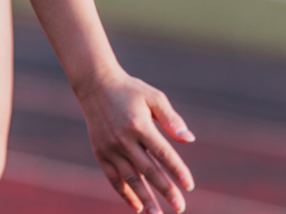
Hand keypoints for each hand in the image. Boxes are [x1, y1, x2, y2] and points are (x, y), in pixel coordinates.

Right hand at [76, 69, 194, 213]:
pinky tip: (136, 206)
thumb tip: (189, 140)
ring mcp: (110, 147)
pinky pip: (113, 177)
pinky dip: (124, 193)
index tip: (189, 186)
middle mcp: (124, 138)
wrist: (96, 84)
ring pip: (130, 178)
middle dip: (165, 190)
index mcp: (139, 124)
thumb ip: (171, 119)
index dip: (177, 170)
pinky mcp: (100, 152)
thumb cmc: (130, 91)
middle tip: (179, 207)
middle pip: (148, 170)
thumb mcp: (153, 97)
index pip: (162, 153)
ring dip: (145, 199)